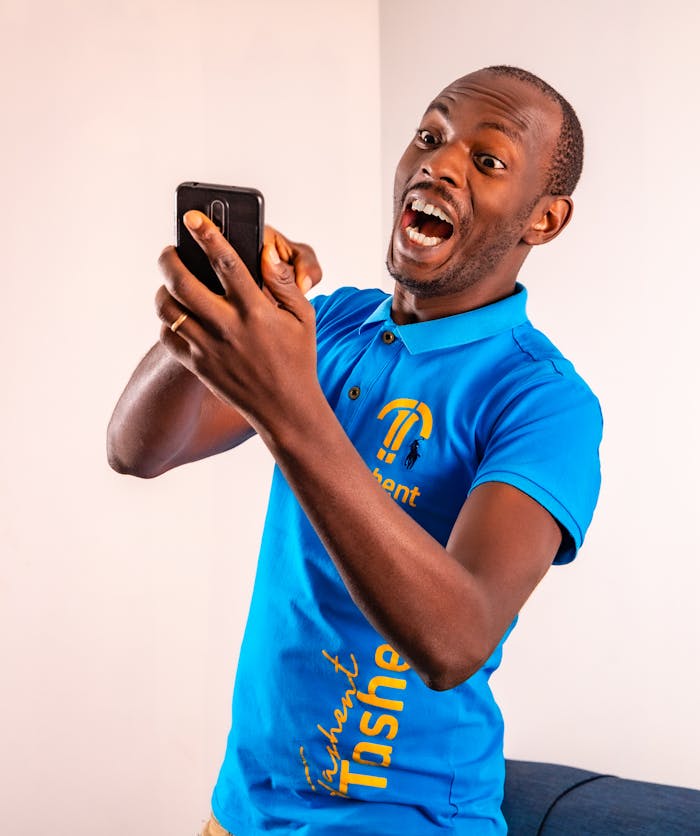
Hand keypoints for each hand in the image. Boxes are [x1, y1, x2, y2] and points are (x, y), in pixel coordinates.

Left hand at [155, 211, 324, 433]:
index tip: (192, 217)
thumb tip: (267, 251)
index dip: (208, 235)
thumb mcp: (304, 317)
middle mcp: (229, 328)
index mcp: (257, 311)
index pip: (227, 263)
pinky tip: (175, 314)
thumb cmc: (297, 357)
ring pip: (168, 309)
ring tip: (169, 282)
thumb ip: (284, 282)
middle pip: (184, 282)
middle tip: (169, 250)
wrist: (285, 408)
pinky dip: (165, 321)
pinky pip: (167, 337)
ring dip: (162, 290)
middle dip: (169, 258)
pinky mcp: (198, 366)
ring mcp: (209, 349)